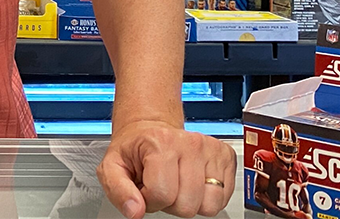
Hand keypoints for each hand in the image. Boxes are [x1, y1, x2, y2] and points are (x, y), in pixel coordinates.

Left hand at [98, 120, 237, 217]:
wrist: (151, 129)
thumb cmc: (135, 149)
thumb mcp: (113, 167)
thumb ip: (118, 191)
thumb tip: (135, 211)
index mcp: (160, 143)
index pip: (162, 194)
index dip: (149, 201)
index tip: (144, 189)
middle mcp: (190, 143)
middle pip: (187, 204)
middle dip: (171, 203)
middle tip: (162, 187)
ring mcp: (211, 150)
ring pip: (209, 205)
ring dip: (191, 203)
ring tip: (177, 186)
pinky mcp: (226, 157)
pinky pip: (223, 198)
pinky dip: (207, 198)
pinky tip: (193, 183)